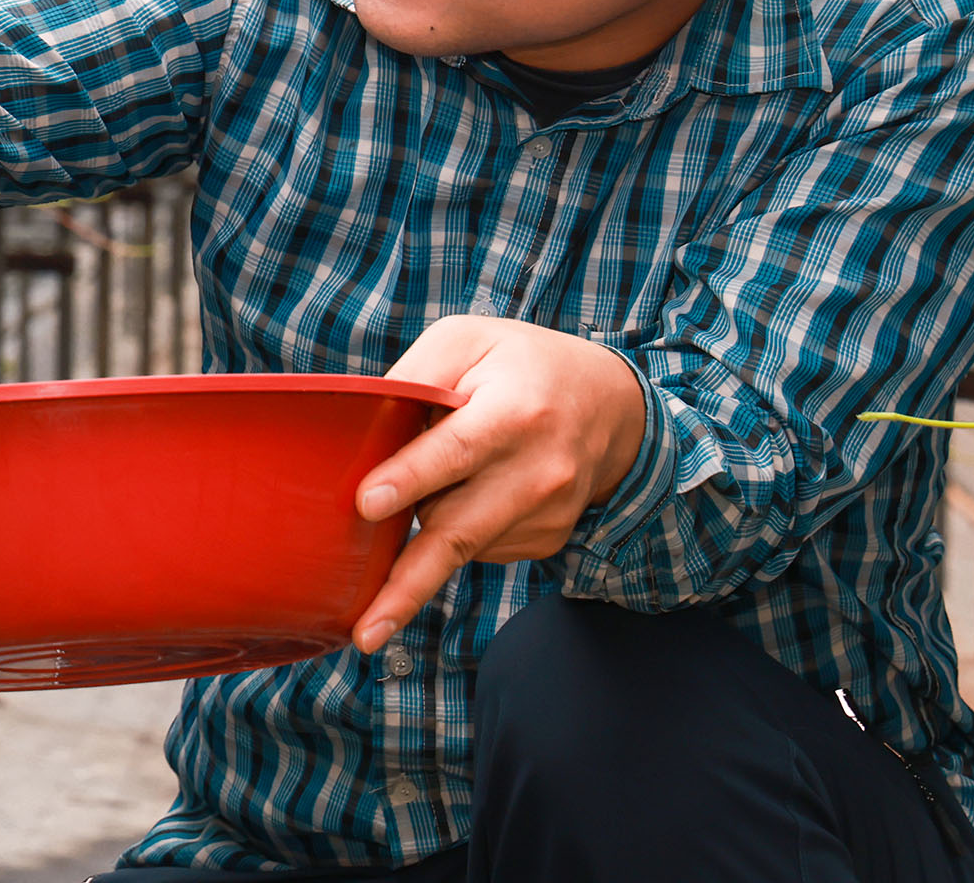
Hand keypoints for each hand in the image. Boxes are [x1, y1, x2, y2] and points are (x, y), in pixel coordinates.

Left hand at [349, 315, 645, 650]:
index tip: (366, 505)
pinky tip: (462, 492)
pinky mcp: (544, 540)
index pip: (455, 450)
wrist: (611, 406)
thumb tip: (362, 428)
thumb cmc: (521, 365)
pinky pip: (476, 546)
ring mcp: (547, 515)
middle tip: (366, 632)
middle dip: (407, 584)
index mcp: (515, 412)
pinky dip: (451, 527)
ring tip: (398, 500)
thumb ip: (414, 377)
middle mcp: (539, 472)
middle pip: (459, 532)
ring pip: (458, 541)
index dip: (409, 478)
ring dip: (419, 530)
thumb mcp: (467, 342)